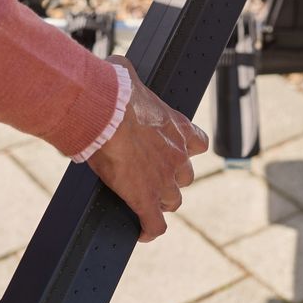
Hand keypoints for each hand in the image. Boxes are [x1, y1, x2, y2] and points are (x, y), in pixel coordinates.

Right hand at [88, 57, 209, 241]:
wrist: (106, 113)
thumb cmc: (114, 90)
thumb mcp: (128, 76)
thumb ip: (130, 80)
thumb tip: (118, 71)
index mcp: (178, 128)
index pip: (197, 143)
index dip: (185, 150)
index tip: (172, 152)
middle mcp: (178, 156)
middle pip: (185, 176)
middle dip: (170, 177)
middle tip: (149, 175)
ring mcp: (164, 181)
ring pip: (172, 201)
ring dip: (159, 201)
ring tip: (141, 200)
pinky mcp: (145, 200)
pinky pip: (155, 225)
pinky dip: (149, 230)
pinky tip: (141, 232)